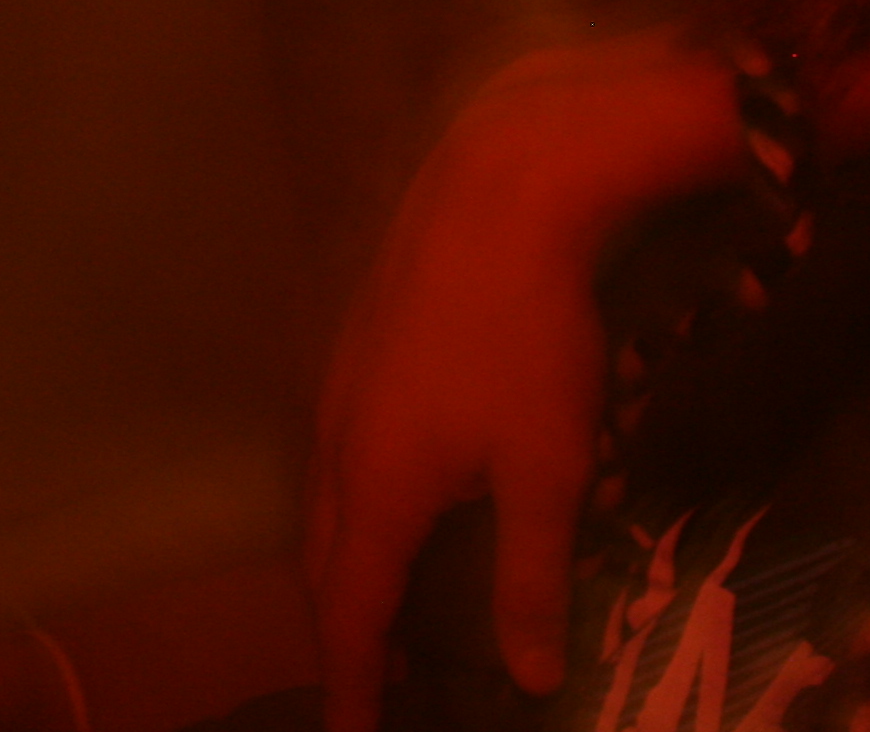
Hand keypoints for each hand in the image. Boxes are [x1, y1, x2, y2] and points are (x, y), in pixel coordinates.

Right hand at [304, 28, 748, 731]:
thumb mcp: (548, 467)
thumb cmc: (529, 333)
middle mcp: (337, 440)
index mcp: (374, 489)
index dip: (350, 683)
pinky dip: (357, 492)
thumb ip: (531, 576)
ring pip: (325, 493)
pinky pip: (340, 441)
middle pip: (321, 559)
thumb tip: (527, 676)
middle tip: (371, 674)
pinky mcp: (362, 333)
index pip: (347, 613)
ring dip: (345, 554)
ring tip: (382, 589)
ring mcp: (342, 379)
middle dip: (341, 623)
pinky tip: (400, 478)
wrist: (503, 187)